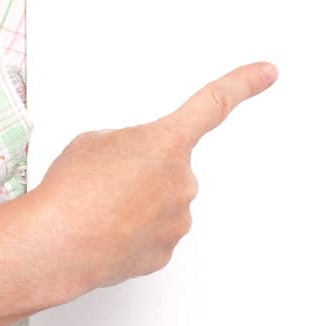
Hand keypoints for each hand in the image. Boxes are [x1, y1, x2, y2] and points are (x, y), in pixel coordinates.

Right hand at [28, 61, 279, 299]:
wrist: (58, 244)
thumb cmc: (72, 191)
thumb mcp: (93, 141)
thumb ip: (128, 144)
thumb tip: (132, 167)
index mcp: (167, 141)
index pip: (213, 104)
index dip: (243, 84)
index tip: (267, 72)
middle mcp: (183, 180)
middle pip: (168, 168)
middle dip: (140, 172)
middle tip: (104, 182)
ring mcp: (177, 219)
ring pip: (158, 203)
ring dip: (132, 204)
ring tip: (96, 209)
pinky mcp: (164, 252)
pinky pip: (150, 234)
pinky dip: (128, 232)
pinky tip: (103, 231)